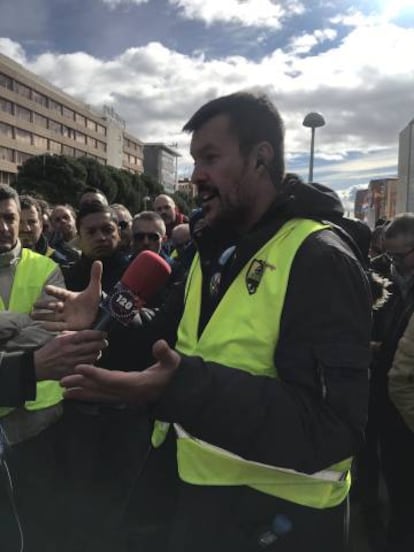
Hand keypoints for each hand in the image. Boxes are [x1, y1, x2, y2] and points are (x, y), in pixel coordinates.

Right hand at [31, 261, 101, 330]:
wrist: (100, 315)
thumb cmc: (94, 301)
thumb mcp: (95, 289)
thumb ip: (95, 276)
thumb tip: (98, 261)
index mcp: (70, 297)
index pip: (60, 293)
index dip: (54, 290)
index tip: (46, 288)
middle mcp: (66, 307)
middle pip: (52, 305)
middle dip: (43, 305)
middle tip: (34, 304)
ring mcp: (67, 317)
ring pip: (52, 316)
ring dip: (42, 316)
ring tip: (32, 315)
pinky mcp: (70, 326)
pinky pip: (59, 326)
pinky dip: (52, 326)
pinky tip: (43, 326)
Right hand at [34, 330, 107, 380]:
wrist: (38, 366)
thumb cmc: (50, 350)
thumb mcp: (59, 338)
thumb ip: (73, 334)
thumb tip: (88, 332)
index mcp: (67, 340)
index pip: (88, 334)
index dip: (99, 334)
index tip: (103, 334)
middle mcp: (71, 350)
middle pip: (94, 346)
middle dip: (102, 343)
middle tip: (103, 343)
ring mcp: (72, 362)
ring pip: (94, 356)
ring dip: (97, 353)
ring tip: (96, 351)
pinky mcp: (73, 371)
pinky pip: (88, 366)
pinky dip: (91, 363)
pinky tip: (89, 360)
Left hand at [61, 339, 180, 403]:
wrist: (176, 391)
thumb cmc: (172, 374)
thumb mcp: (173, 362)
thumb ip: (165, 354)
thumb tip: (160, 343)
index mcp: (136, 384)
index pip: (112, 379)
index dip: (96, 374)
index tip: (80, 367)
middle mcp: (127, 393)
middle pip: (100, 389)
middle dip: (81, 385)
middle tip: (62, 381)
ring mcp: (125, 398)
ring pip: (99, 395)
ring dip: (82, 392)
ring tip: (64, 391)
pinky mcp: (123, 398)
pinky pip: (103, 397)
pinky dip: (90, 395)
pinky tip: (79, 394)